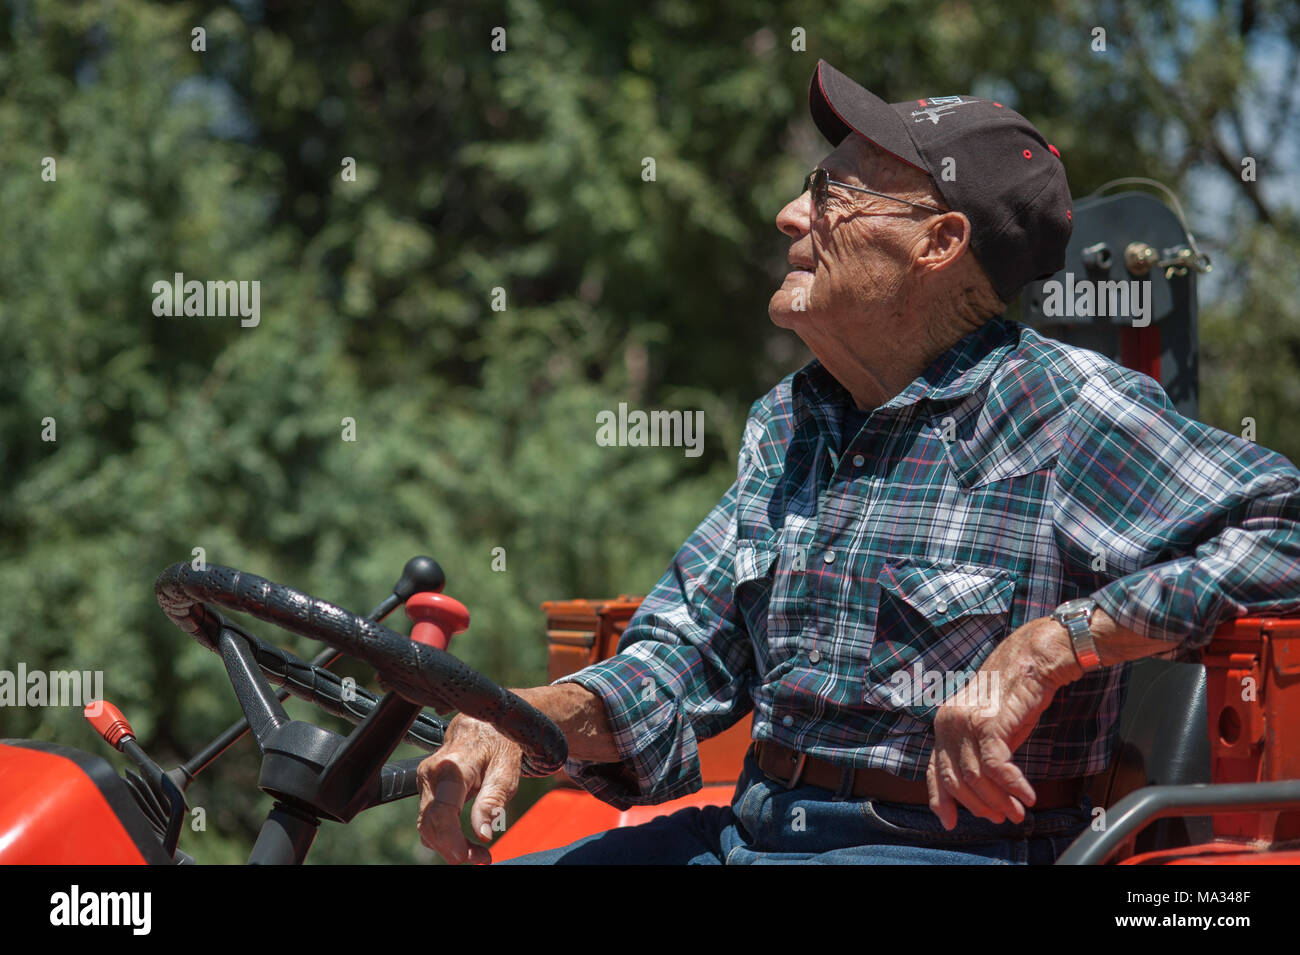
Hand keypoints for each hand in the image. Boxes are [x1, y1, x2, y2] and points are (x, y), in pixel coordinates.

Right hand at [416, 713, 521, 864]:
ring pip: (427, 825)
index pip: (442, 812)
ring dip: (449, 845)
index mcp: (451, 766)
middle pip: (431, 823)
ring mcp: (425, 780)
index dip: (451, 839)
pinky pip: (430, 820)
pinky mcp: (426, 788)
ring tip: (478, 853)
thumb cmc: (499, 745)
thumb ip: (492, 801)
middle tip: (481, 858)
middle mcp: (431, 772)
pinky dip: (445, 836)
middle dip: (453, 848)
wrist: (486, 726)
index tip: (467, 856)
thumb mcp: (506, 771)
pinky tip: (466, 842)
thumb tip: (483, 832)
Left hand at [925, 617, 1079, 829]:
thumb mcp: (986, 724)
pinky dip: (1013, 787)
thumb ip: (975, 750)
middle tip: (1001, 817)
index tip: (950, 823)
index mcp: (943, 723)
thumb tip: (977, 788)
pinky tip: (1027, 797)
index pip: (934, 771)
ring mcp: (966, 723)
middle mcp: (948, 723)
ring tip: (1018, 812)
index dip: (941, 801)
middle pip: (956, 781)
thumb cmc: (1013, 691)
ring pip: (977, 779)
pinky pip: (997, 768)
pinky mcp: (990, 724)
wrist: (1032, 658)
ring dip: (1000, 802)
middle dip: (979, 806)